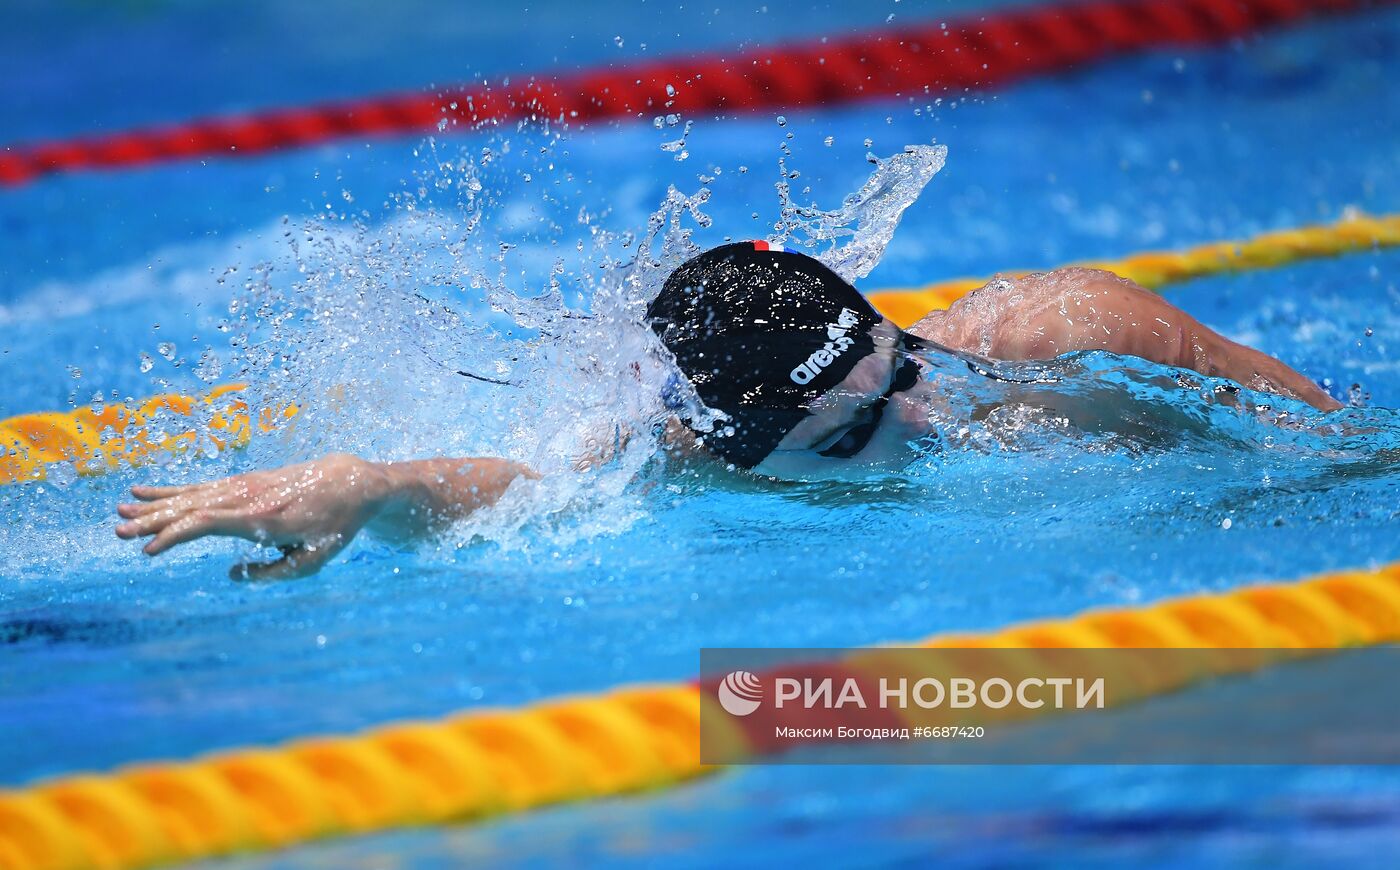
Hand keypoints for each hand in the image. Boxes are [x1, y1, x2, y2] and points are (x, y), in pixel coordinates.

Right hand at [116, 453, 390, 579]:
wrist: (350, 482)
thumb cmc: (333, 527)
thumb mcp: (313, 561)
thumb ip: (272, 573)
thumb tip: (231, 575)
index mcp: (263, 519)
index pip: (208, 524)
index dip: (176, 536)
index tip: (149, 551)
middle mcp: (248, 498)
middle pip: (190, 507)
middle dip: (152, 521)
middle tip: (116, 532)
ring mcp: (244, 486)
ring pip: (190, 495)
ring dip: (154, 505)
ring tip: (119, 511)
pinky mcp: (242, 482)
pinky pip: (200, 487)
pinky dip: (171, 490)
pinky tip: (144, 492)